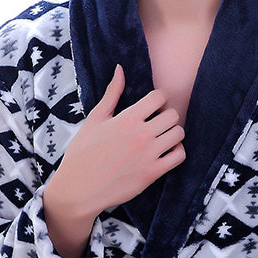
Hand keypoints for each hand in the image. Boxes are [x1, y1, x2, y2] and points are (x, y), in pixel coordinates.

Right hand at [46, 63, 185, 219]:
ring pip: (179, 134)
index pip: (159, 97)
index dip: (157, 100)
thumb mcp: (95, 119)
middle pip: (173, 114)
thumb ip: (112, 93)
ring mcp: (148, 155)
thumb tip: (120, 68)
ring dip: (173, 133)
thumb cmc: (83, 152)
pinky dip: (176, 151)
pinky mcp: (152, 173)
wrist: (78, 188)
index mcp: (126, 119)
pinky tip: (165, 152)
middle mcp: (140, 135)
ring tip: (162, 137)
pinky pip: (179, 156)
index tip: (151, 108)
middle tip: (156, 124)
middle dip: (166, 116)